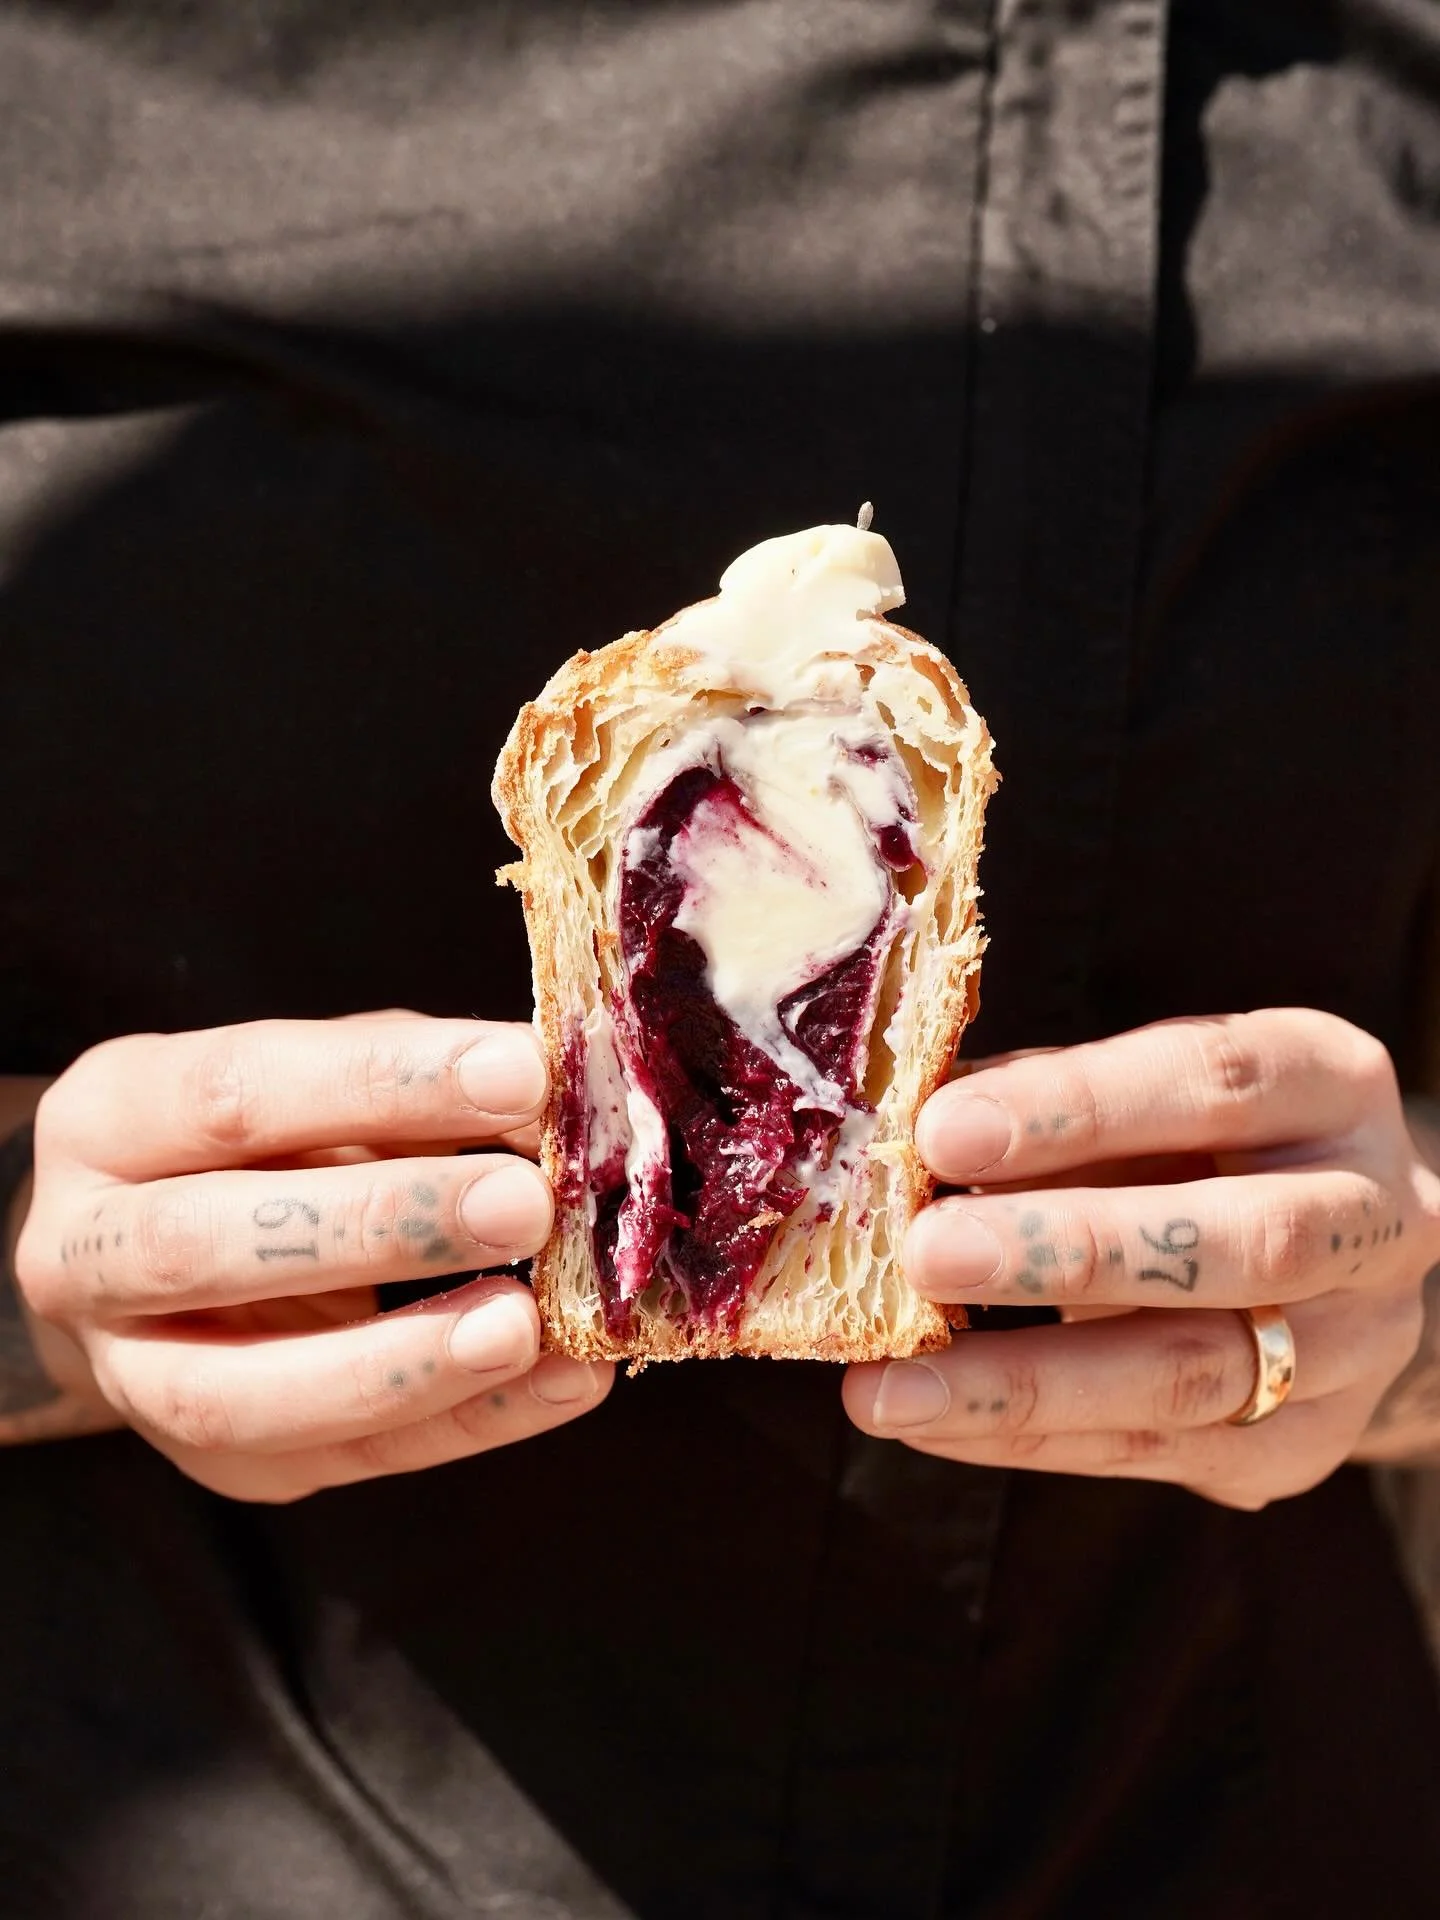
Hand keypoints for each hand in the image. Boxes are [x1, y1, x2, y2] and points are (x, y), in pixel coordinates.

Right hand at [16, 1015, 609, 1499]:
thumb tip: (549, 1099)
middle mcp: (81, 1252)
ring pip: (239, 1395)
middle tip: (524, 1203)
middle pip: (206, 1245)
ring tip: (529, 1323)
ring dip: (403, 1360)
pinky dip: (468, 1421)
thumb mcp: (316, 1076)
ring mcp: (133, 1376)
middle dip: (379, 1224)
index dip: (383, 1084)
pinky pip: (342, 1458)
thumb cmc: (266, 1140)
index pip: (234, 1094)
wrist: (167, 1260)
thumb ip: (412, 1083)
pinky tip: (566, 1378)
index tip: (519, 1071)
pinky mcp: (222, 1465)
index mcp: (109, 1120)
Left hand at [844, 1012, 1439, 1508]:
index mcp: (1330, 1085)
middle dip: (1070, 1251)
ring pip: (1195, 1374)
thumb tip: (897, 1134)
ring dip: (1025, 1382)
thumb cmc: (1190, 1139)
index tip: (943, 1131)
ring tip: (890, 1386)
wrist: (1324, 1249)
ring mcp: (1355, 1346)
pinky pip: (1157, 1453)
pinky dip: (1026, 1437)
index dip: (1078, 1106)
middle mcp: (1375, 1216)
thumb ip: (1043, 1103)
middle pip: (1242, 1242)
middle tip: (925, 1254)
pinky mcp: (1302, 1444)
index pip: (1215, 1082)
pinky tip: (927, 1419)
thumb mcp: (1140, 1089)